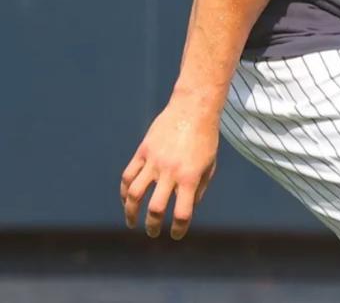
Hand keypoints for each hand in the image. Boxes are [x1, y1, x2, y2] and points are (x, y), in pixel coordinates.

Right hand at [120, 94, 218, 239]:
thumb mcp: (210, 165)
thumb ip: (199, 189)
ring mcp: (154, 161)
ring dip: (130, 212)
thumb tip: (187, 210)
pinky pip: (128, 175)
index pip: (183, 213)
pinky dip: (124, 191)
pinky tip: (126, 200)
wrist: (194, 109)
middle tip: (153, 232)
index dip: (179, 228)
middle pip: (156, 208)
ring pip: (134, 194)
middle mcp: (170, 172)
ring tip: (132, 222)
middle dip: (153, 225)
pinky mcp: (143, 151)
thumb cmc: (206, 139)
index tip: (176, 234)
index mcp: (190, 177)